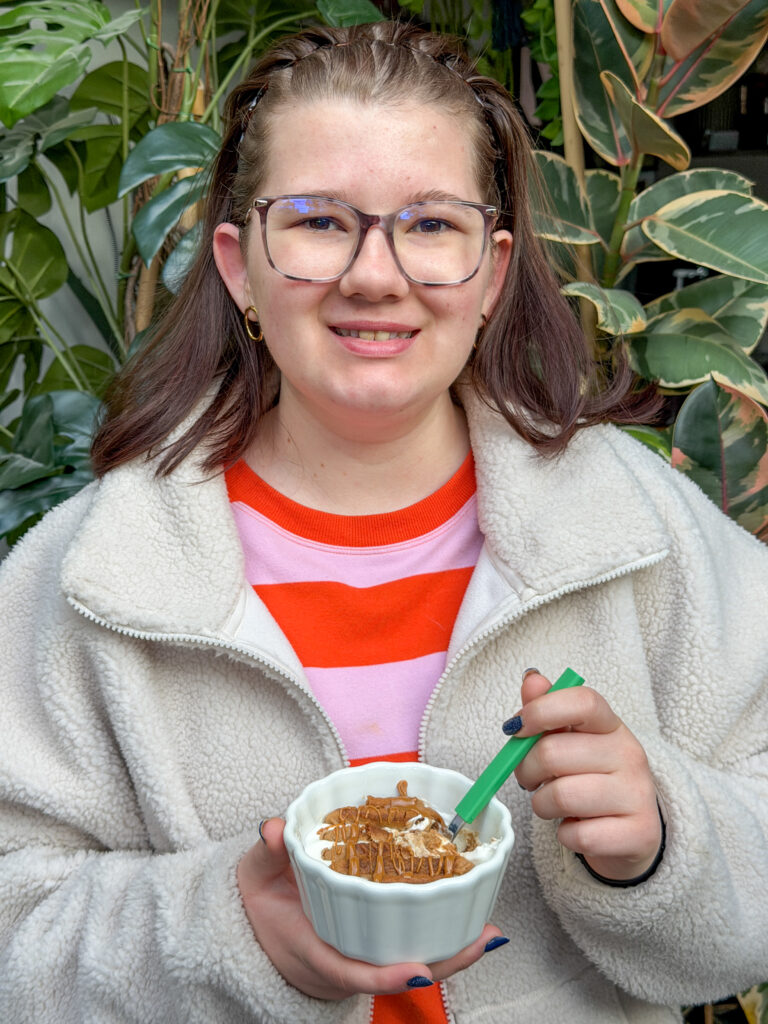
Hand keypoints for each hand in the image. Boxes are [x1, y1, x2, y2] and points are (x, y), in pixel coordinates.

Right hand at [237, 818, 503, 999]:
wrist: (256, 928)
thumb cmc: (261, 902)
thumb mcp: (256, 876)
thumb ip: (266, 852)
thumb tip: (274, 830)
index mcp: (314, 950)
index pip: (351, 971)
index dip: (385, 977)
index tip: (418, 972)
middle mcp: (345, 958)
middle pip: (399, 973)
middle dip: (444, 962)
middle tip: (483, 940)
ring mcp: (362, 954)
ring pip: (413, 961)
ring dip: (453, 952)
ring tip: (491, 934)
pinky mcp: (374, 942)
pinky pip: (412, 945)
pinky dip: (443, 938)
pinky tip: (474, 921)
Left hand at [510, 671, 661, 880]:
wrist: (632, 830)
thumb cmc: (591, 777)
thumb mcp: (570, 740)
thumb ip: (547, 709)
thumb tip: (532, 679)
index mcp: (611, 725)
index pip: (582, 701)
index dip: (541, 710)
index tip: (517, 728)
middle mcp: (629, 754)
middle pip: (554, 753)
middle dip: (526, 769)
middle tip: (531, 778)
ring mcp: (638, 795)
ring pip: (561, 796)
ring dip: (543, 805)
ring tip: (553, 804)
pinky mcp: (640, 834)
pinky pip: (578, 836)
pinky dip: (565, 836)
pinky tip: (577, 828)